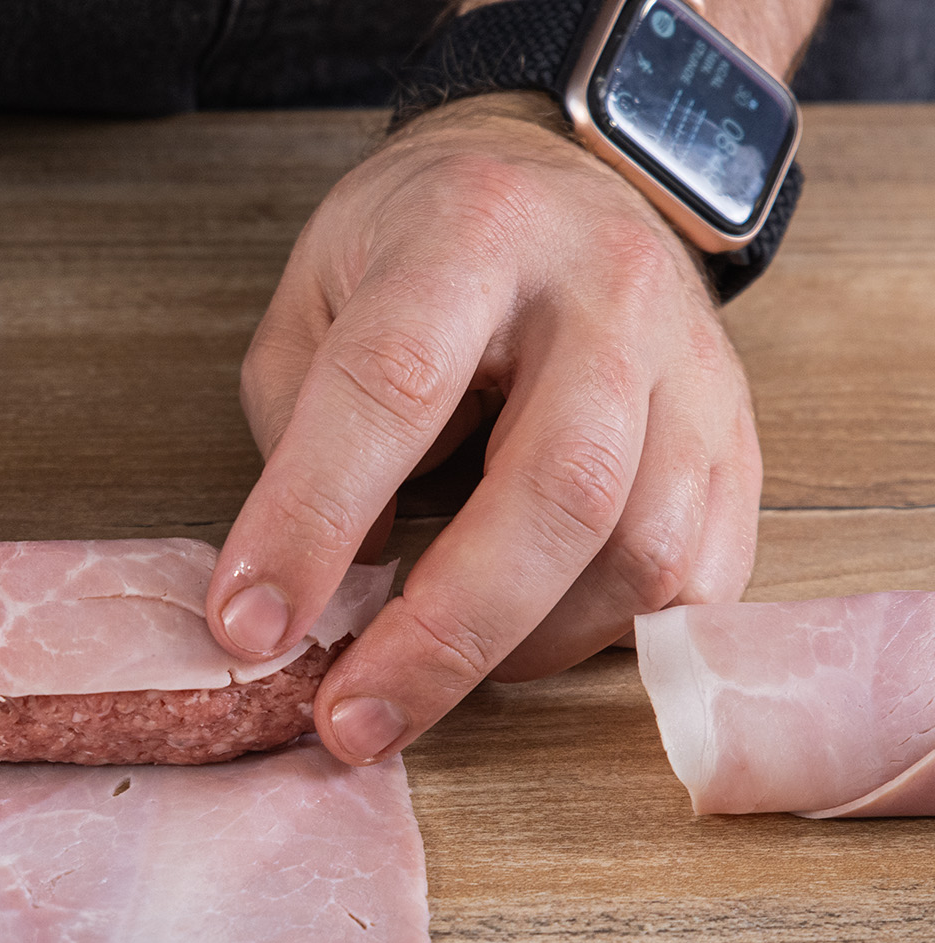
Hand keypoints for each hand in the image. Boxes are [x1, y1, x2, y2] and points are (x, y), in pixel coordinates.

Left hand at [206, 93, 762, 764]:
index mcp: (469, 234)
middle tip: (350, 721)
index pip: (391, 386)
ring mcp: (690, 369)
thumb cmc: (417, 248)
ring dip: (521, 648)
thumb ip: (300, 431)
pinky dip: (605, 640)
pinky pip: (699, 578)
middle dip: (440, 635)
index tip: (249, 628)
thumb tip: (317, 590)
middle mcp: (604, 294)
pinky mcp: (737, 438)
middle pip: (554, 491)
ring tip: (429, 672)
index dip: (311, 519)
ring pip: (641, 552)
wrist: (563, 177)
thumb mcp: (315, 298)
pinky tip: (524, 644)